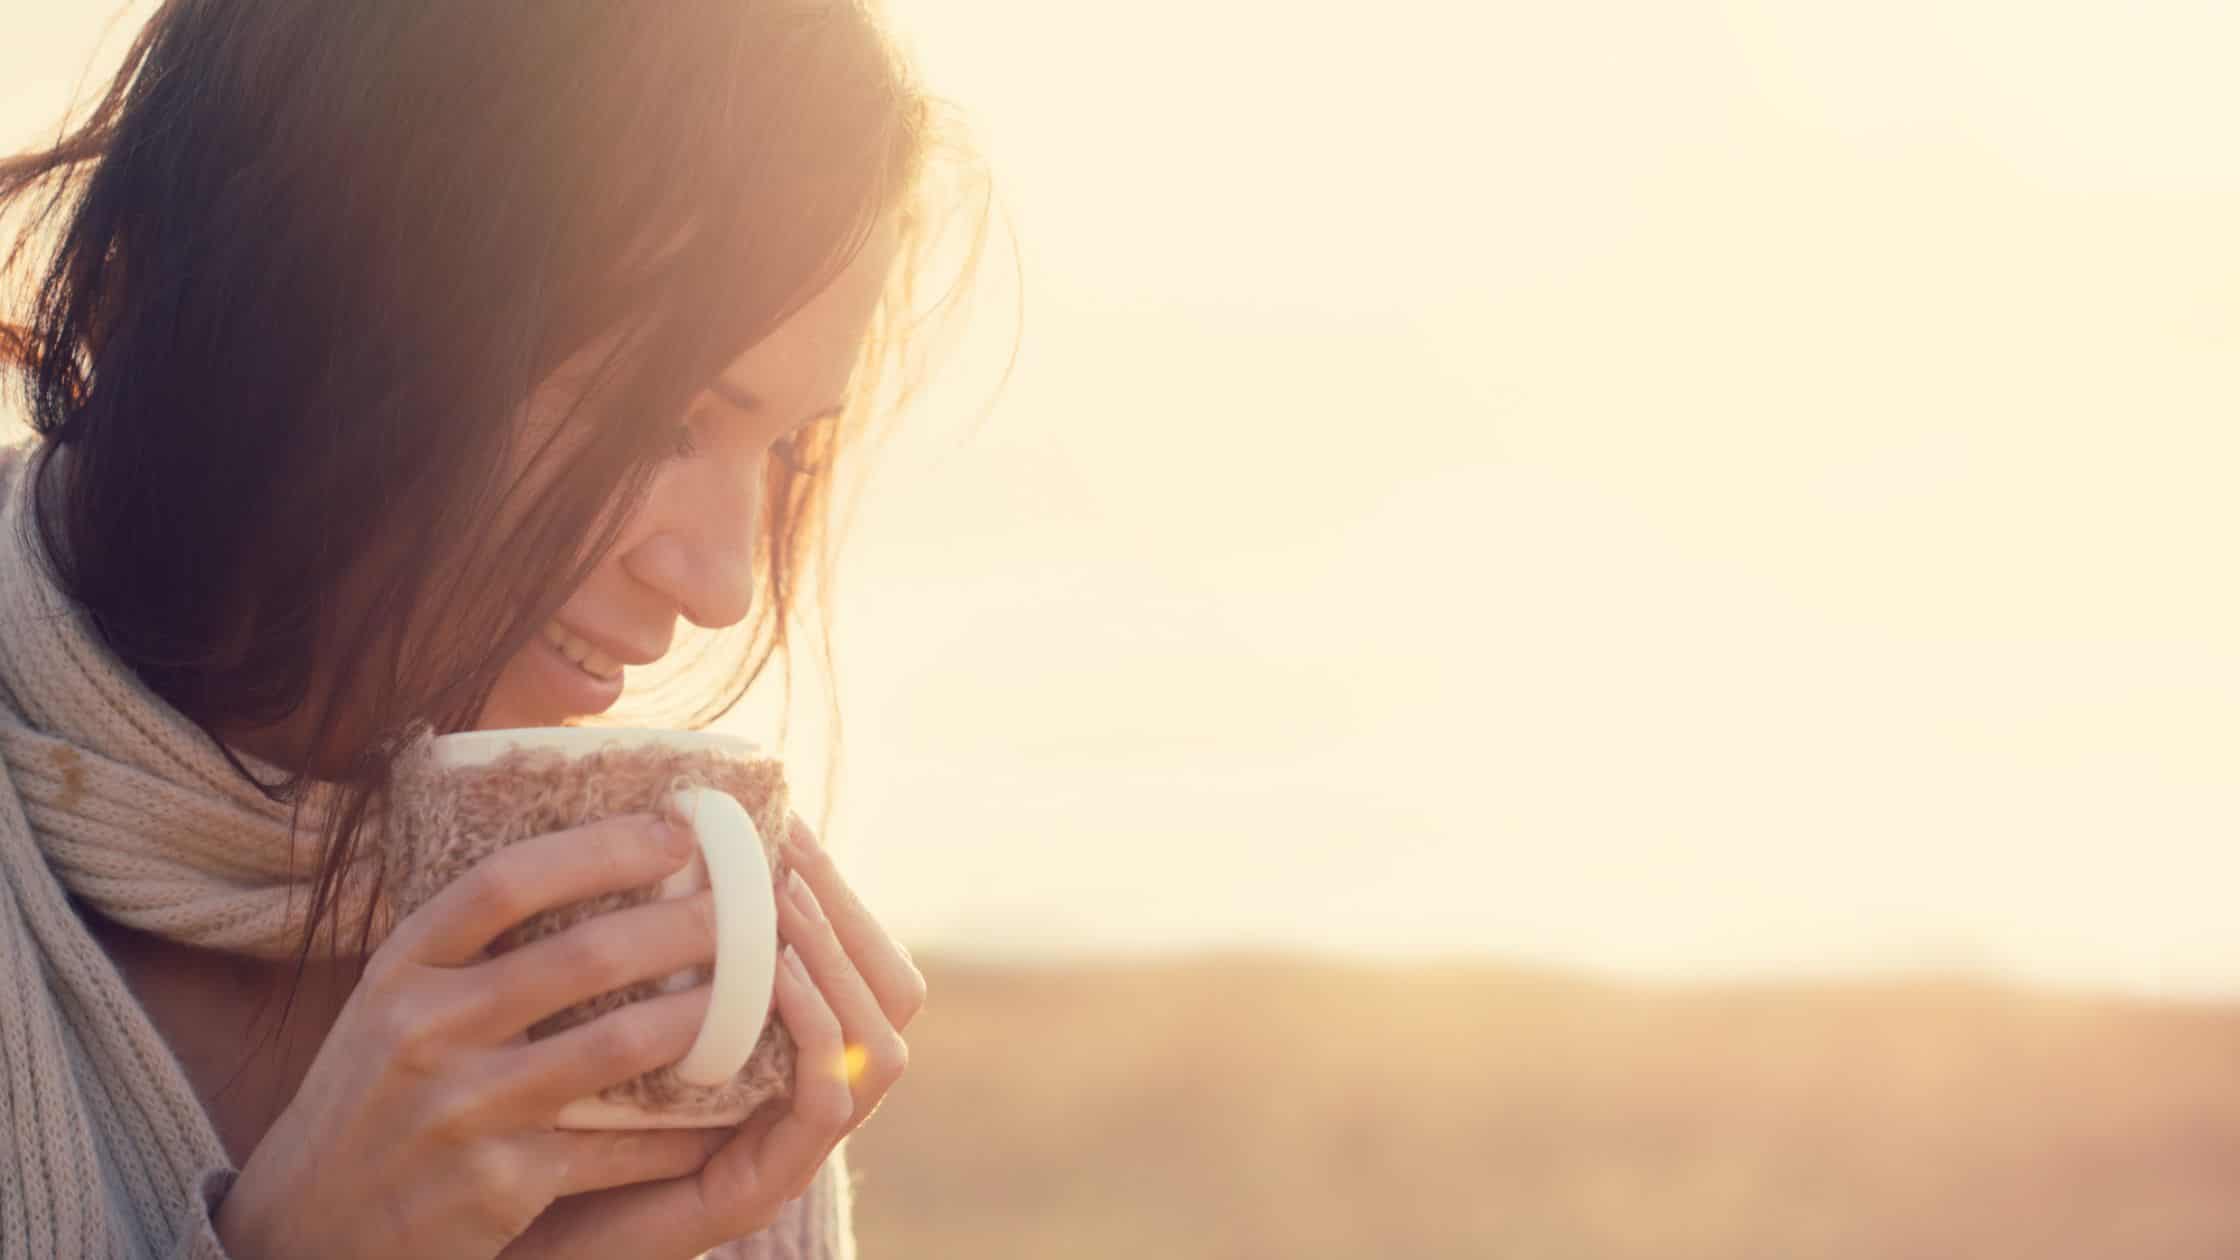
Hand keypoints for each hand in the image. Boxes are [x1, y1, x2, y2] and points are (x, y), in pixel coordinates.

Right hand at [215, 813, 739, 1259]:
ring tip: (763, 991)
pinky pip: (619, 1142)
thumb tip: (586, 859)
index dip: (602, 848)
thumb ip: (467, 947)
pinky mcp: (497, 1184)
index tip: (678, 831)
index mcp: (402, 969)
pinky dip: (683, 1124)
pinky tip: (732, 1104)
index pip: (506, 881)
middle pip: (586, 954)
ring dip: (709, 1015)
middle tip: (753, 907)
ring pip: (620, 1043)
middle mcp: (425, 1029)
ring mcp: (462, 1108)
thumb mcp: (392, 1006)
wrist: (303, 1231)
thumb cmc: (375, 1097)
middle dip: (688, 925)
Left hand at [498, 813, 927, 1258]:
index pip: (860, 960)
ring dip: (836, 963)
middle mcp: (801, 1100)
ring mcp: (786, 1151)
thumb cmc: (533, 1115)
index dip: (835, 888)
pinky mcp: (757, 1192)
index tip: (784, 822)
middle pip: (893, 997)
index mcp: (778, 1052)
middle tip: (787, 851)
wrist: (485, 1241)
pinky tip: (774, 977)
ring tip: (783, 902)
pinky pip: (825, 1105)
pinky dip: (815, 1033)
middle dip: (847, 911)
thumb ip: (647, 947)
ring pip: (880, 1050)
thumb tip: (651, 827)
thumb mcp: (601, 1011)